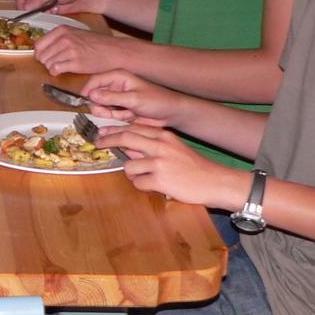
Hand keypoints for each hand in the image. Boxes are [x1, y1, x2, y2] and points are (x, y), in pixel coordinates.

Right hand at [15, 0, 98, 15]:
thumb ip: (37, 0)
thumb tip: (26, 8)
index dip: (22, 4)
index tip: (24, 12)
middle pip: (25, 3)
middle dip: (28, 10)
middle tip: (33, 15)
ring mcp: (40, 1)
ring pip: (31, 10)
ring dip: (36, 14)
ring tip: (45, 12)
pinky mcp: (46, 9)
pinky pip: (39, 15)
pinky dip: (43, 16)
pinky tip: (50, 14)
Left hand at [34, 27, 128, 76]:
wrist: (113, 51)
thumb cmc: (96, 43)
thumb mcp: (75, 33)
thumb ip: (59, 38)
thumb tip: (42, 49)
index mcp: (62, 30)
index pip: (39, 44)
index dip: (40, 53)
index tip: (44, 57)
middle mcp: (64, 39)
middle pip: (42, 55)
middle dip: (45, 62)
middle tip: (53, 63)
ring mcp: (70, 51)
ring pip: (47, 63)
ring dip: (51, 67)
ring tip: (60, 66)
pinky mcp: (75, 63)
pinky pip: (55, 69)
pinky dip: (55, 72)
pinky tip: (61, 71)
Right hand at [81, 69, 183, 125]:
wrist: (170, 113)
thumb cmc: (156, 101)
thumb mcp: (134, 99)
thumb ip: (111, 97)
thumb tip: (90, 95)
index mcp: (118, 77)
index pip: (94, 81)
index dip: (87, 91)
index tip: (86, 102)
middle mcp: (114, 86)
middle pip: (95, 96)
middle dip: (103, 107)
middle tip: (113, 112)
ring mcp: (116, 98)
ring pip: (101, 108)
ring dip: (112, 114)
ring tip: (128, 114)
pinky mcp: (119, 109)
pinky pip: (110, 116)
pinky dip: (118, 119)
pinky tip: (131, 117)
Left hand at [96, 122, 246, 208]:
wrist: (216, 182)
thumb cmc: (194, 167)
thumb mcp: (174, 148)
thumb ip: (152, 146)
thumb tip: (128, 148)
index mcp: (164, 136)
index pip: (133, 128)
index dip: (114, 130)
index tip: (102, 133)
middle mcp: (160, 146)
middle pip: (125, 138)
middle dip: (108, 141)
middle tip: (98, 144)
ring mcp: (159, 163)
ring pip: (128, 166)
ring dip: (132, 174)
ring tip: (146, 178)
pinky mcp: (159, 180)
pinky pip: (138, 183)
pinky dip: (143, 186)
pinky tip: (155, 186)